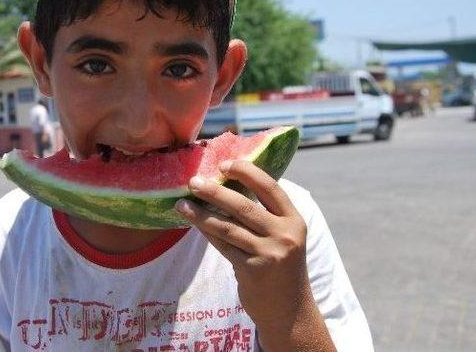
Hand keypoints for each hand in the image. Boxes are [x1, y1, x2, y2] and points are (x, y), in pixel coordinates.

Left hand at [175, 160, 332, 350]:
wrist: (290, 312)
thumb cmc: (281, 268)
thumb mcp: (284, 238)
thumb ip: (266, 216)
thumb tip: (228, 188)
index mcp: (294, 220)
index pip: (270, 187)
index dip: (246, 172)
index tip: (224, 164)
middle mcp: (284, 235)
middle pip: (244, 206)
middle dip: (215, 191)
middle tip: (193, 181)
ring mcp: (268, 253)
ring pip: (227, 226)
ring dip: (201, 213)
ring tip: (181, 203)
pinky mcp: (252, 270)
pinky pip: (222, 245)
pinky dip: (206, 232)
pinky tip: (192, 222)